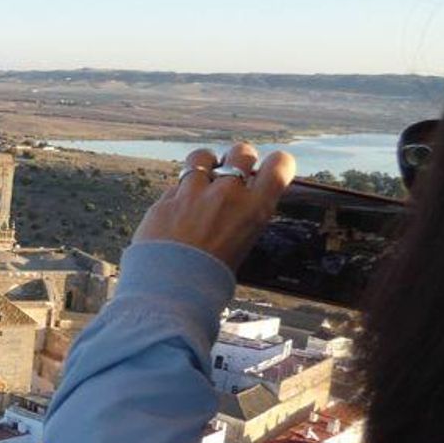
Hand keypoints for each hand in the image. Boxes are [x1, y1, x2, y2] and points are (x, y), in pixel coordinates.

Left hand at [133, 143, 295, 268]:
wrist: (168, 290)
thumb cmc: (210, 279)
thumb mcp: (243, 248)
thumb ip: (242, 220)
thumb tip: (239, 208)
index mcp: (254, 209)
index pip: (279, 165)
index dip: (278, 163)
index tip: (273, 167)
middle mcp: (226, 194)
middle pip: (241, 152)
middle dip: (240, 159)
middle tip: (235, 172)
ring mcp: (192, 193)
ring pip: (202, 156)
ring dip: (205, 163)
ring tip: (202, 177)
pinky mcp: (164, 200)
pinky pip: (175, 186)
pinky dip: (178, 194)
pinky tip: (177, 210)